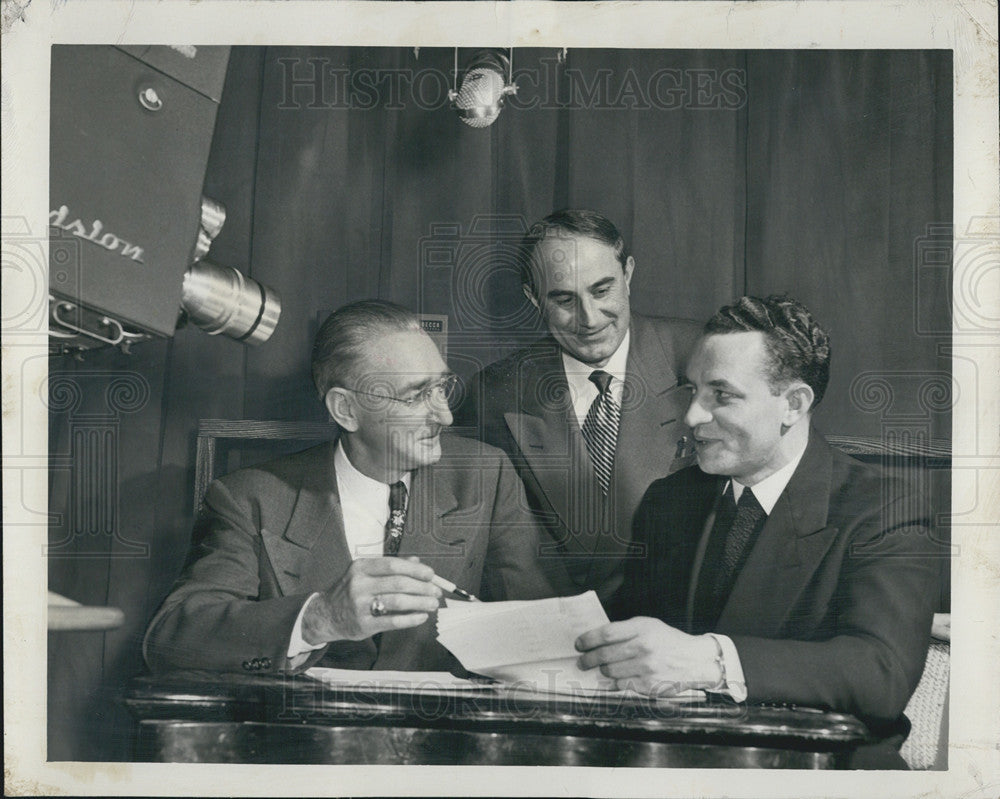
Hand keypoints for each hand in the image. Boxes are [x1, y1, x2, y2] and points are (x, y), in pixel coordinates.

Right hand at [301, 557, 441, 644]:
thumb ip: (390, 567)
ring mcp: (360, 605)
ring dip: (420, 603)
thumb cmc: (351, 591)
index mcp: (360, 567)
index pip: (393, 565)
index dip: (415, 569)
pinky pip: (393, 621)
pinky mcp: (363, 624)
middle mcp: (359, 584)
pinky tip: (421, 617)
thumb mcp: (365, 573)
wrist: (326, 615)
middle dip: (422, 587)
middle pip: (398, 583)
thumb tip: (418, 562)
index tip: (431, 574)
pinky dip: (411, 619)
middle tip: (436, 591)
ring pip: (398, 602)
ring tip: (432, 604)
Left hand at [575, 617, 719, 695]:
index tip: (579, 644)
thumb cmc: (668, 641)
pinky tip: (610, 681)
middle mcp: (643, 647)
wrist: (695, 661)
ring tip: (600, 669)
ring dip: (602, 671)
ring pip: (610, 671)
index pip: (606, 634)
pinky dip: (612, 684)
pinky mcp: (648, 685)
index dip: (588, 639)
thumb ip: (625, 630)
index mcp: (642, 629)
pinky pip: (621, 686)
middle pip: (604, 655)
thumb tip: (597, 639)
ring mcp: (646, 668)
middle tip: (582, 662)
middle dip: (588, 659)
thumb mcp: (649, 626)